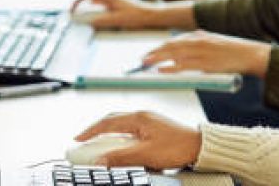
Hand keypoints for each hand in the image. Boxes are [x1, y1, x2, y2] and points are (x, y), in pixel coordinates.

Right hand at [70, 0, 180, 29]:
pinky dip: (93, 7)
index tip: (72, 11)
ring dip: (85, 4)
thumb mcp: (117, 20)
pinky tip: (93, 14)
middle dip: (78, 2)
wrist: (148, 14)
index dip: (76, 2)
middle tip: (72, 12)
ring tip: (80, 14)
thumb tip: (88, 21)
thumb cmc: (135, 16)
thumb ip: (102, 20)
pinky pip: (99, 2)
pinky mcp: (114, 2)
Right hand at [75, 111, 199, 168]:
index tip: (78, 139)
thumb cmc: (178, 146)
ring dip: (110, 137)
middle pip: (113, 121)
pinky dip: (121, 139)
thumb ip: (121, 158)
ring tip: (101, 149)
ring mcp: (149, 122)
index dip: (90, 131)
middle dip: (97, 132)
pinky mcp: (155, 129)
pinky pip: (131, 132)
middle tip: (85, 144)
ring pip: (122, 127)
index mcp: (139, 119)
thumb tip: (101, 161)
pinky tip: (121, 149)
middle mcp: (143, 117)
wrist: (200, 146)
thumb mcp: (145, 155)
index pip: (107, 123)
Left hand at [142, 30, 270, 77]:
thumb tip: (184, 57)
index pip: (174, 41)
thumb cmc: (234, 52)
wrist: (251, 54)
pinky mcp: (205, 62)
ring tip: (145, 64)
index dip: (160, 48)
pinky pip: (183, 65)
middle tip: (142, 60)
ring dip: (157, 59)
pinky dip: (170, 67)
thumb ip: (199, 47)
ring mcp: (201, 51)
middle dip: (154, 53)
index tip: (150, 54)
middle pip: (170, 46)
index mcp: (200, 35)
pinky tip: (161, 70)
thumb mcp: (214, 44)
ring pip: (173, 54)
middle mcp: (198, 40)